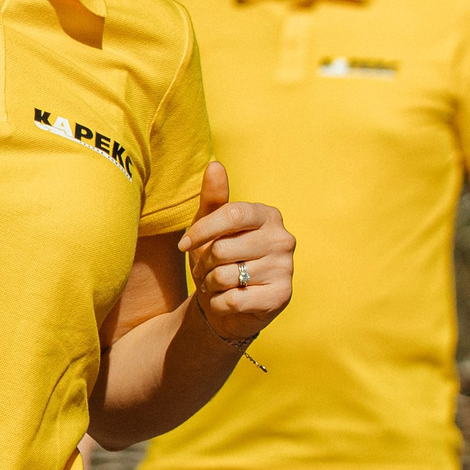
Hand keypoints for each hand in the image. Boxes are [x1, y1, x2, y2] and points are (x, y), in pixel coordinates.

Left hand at [178, 162, 293, 342]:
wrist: (228, 304)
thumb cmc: (218, 258)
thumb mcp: (210, 225)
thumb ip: (213, 197)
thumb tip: (215, 165)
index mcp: (267, 215)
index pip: (232, 215)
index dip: (202, 231)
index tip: (183, 245)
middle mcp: (283, 239)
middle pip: (224, 248)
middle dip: (205, 262)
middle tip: (208, 268)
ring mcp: (286, 268)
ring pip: (226, 276)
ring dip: (211, 284)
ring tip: (218, 284)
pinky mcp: (282, 296)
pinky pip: (234, 300)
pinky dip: (219, 303)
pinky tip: (227, 300)